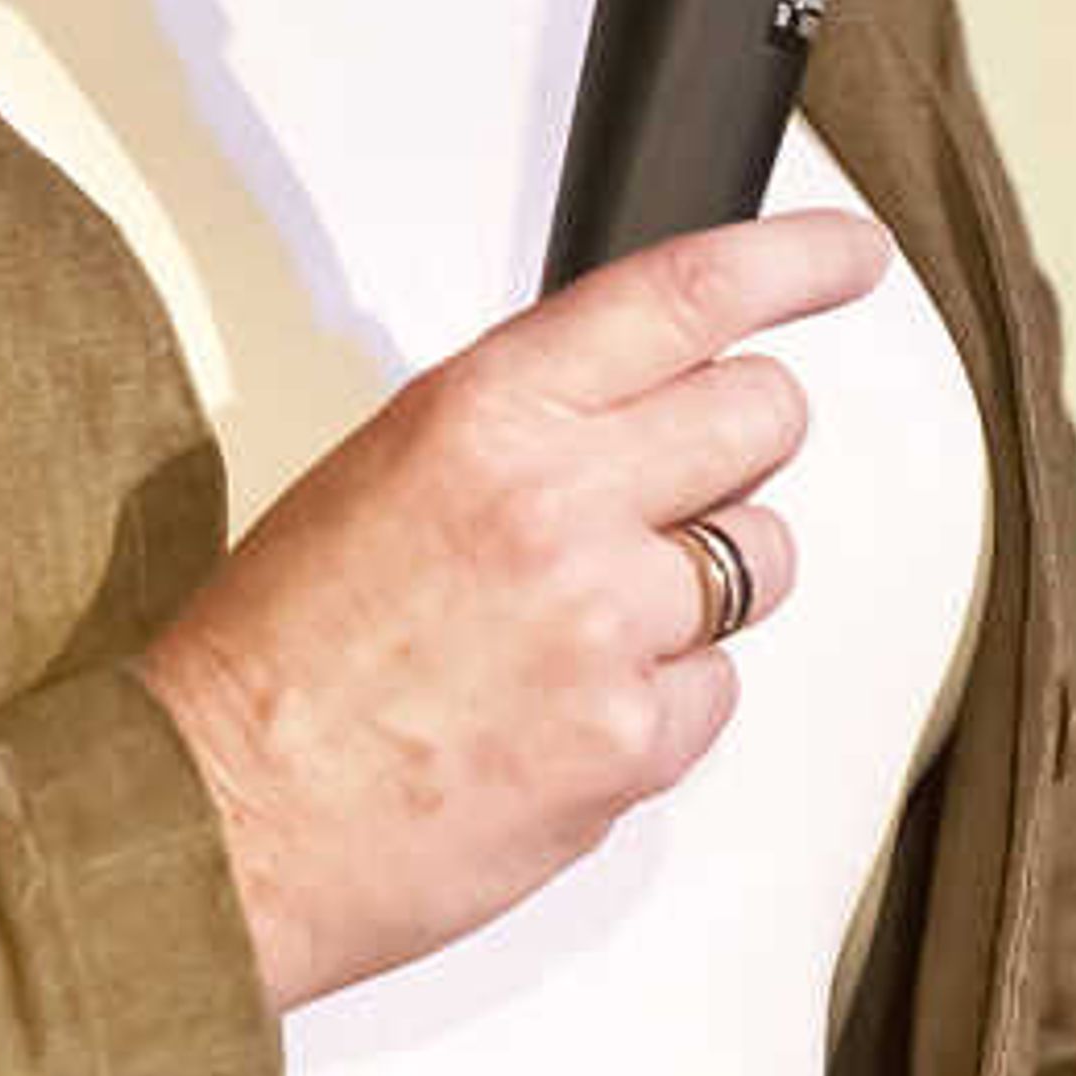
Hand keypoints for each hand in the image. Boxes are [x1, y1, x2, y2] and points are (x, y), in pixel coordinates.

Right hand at [135, 211, 890, 1010]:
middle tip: (686, 477)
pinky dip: (668, 699)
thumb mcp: (384, 469)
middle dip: (741, 441)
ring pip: (762, 559)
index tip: (850, 260)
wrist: (225, 814)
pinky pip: (719, 692)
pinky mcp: (633, 746)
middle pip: (762, 420)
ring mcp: (609, 628)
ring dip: (708, 577)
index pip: (684, 297)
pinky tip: (570, 709)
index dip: (793, 264)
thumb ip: (524, 426)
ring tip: (592, 620)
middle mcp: (562, 502)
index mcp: (487, 411)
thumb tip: (631, 415)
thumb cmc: (275, 652)